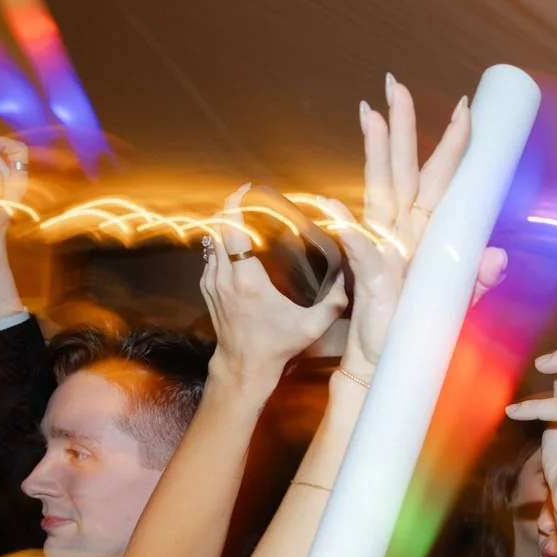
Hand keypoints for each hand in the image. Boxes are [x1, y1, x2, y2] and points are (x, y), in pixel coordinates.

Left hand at [201, 186, 346, 392]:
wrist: (245, 366)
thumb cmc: (276, 346)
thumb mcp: (312, 327)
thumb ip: (334, 302)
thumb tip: (349, 278)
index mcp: (248, 281)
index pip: (233, 229)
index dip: (237, 204)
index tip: (247, 190)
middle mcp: (225, 277)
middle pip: (219, 227)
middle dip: (231, 207)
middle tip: (250, 197)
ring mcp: (213, 282)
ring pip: (213, 239)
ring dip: (227, 224)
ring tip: (246, 216)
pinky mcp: (208, 287)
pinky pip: (212, 254)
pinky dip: (223, 242)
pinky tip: (239, 242)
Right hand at [327, 76, 507, 378]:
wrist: (387, 363)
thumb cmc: (419, 330)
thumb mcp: (458, 304)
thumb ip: (477, 279)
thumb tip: (499, 256)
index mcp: (428, 233)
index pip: (440, 180)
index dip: (450, 146)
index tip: (463, 109)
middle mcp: (403, 232)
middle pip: (403, 171)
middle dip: (402, 127)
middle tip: (395, 85)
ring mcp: (383, 249)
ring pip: (380, 192)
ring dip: (376, 155)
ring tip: (370, 115)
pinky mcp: (371, 278)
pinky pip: (362, 249)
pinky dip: (350, 229)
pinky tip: (334, 207)